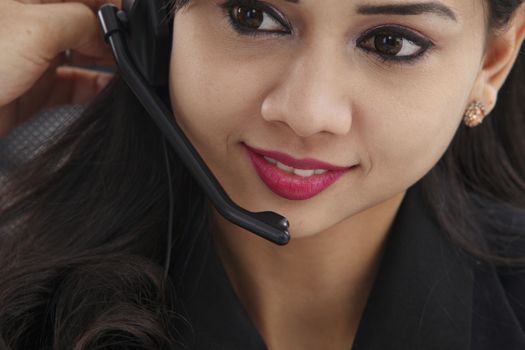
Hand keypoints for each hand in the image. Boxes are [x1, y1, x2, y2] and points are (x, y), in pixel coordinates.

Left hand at [0, 0, 119, 137]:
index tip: (132, 15)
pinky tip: (108, 91)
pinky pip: (73, 84)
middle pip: (83, 18)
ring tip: (127, 72)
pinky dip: (93, 88)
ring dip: (106, 61)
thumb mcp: (34, 28)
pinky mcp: (33, 85)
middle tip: (130, 48)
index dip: (110, 0)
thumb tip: (109, 30)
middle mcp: (28, 19)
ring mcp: (31, 53)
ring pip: (81, 51)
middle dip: (111, 32)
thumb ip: (80, 21)